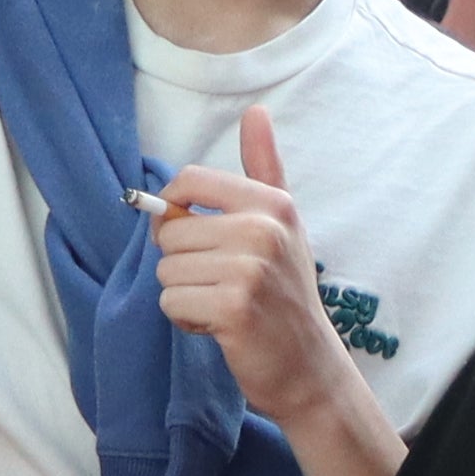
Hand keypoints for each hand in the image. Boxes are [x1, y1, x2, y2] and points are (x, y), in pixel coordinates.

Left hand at [147, 116, 357, 432]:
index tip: (189, 235)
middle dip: (183, 264)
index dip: (172, 209)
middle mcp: (263, 231)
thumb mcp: (284, 223)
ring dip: (184, 295)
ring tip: (222, 304)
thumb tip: (256, 111)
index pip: (189, 182)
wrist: (308, 364)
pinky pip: (170, 303)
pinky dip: (186, 320)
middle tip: (220, 283)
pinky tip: (219, 326)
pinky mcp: (233, 309)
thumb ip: (265, 167)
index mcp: (271, 204)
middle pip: (171, 231)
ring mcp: (250, 271)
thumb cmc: (286, 291)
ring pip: (166, 271)